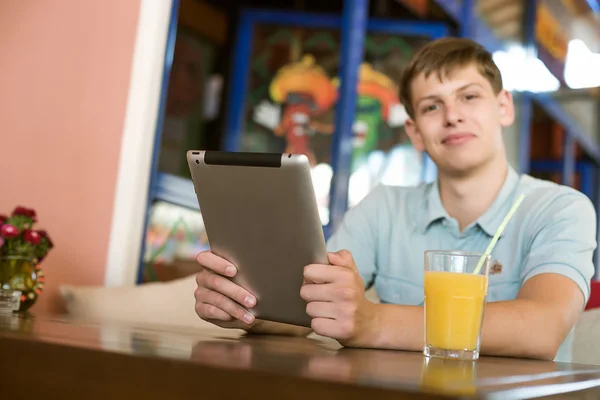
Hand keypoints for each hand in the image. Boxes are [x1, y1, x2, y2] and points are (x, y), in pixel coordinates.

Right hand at [194, 251, 311, 335]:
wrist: (246, 307)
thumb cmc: (252, 285)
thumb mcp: (255, 274)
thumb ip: (256, 265)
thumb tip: (278, 255)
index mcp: (212, 262)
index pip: (206, 258)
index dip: (218, 263)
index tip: (235, 271)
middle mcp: (203, 276)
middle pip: (214, 281)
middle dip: (235, 291)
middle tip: (253, 300)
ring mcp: (201, 293)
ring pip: (215, 298)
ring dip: (234, 308)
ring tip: (250, 316)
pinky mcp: (200, 309)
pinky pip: (209, 311)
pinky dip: (224, 315)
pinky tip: (236, 319)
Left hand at [300, 250, 378, 346]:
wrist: (370, 322)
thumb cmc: (354, 295)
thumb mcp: (352, 273)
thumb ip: (342, 258)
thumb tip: (330, 256)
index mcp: (346, 275)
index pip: (309, 271)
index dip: (311, 277)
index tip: (320, 282)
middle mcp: (346, 292)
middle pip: (305, 292)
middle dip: (312, 295)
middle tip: (324, 298)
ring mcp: (345, 312)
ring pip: (309, 309)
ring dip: (316, 311)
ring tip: (328, 310)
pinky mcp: (342, 330)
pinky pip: (315, 325)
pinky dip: (320, 324)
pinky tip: (330, 321)